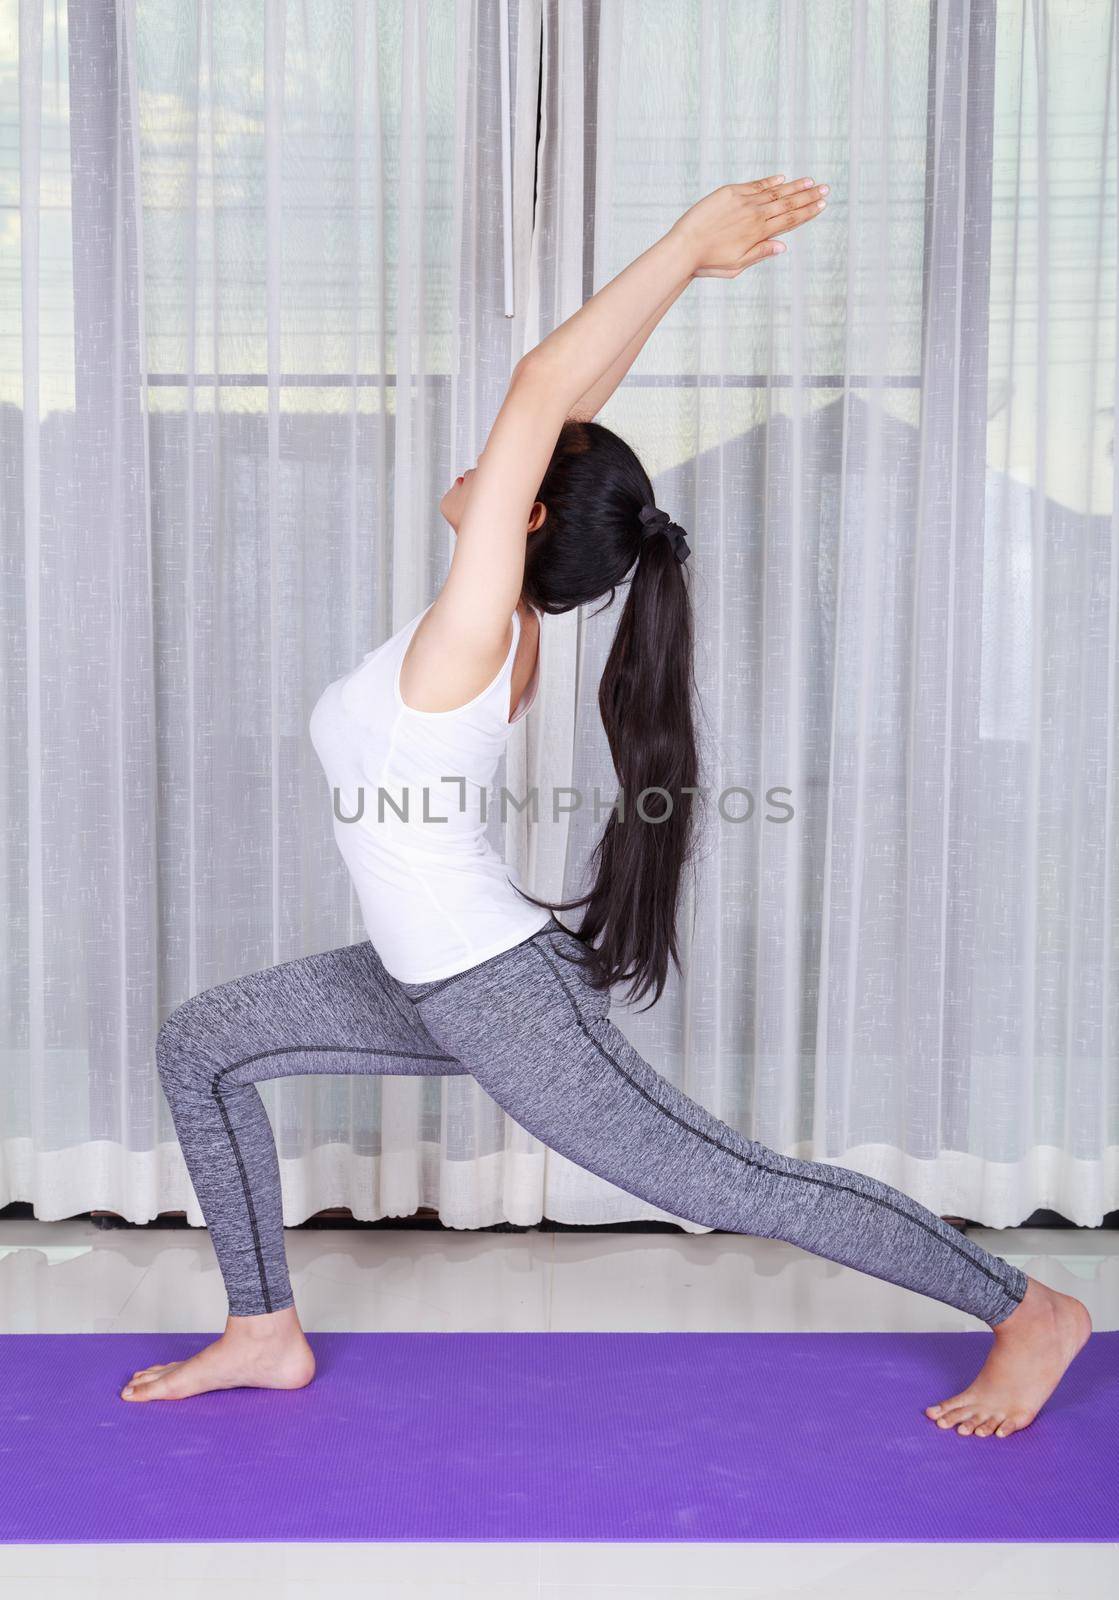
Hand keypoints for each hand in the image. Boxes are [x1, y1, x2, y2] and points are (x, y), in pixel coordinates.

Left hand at [672, 176, 828, 276]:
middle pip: (787, 203)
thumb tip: (783, 246)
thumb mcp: (737, 265)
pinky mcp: (730, 193)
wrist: (684, 247)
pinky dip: (770, 182)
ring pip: (774, 192)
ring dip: (794, 187)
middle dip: (808, 196)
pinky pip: (755, 186)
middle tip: (826, 189)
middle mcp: (755, 215)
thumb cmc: (709, 262)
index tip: (822, 205)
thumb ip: (760, 253)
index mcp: (759, 234)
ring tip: (810, 182)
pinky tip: (782, 179)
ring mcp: (743, 202)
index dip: (807, 212)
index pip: (789, 220)